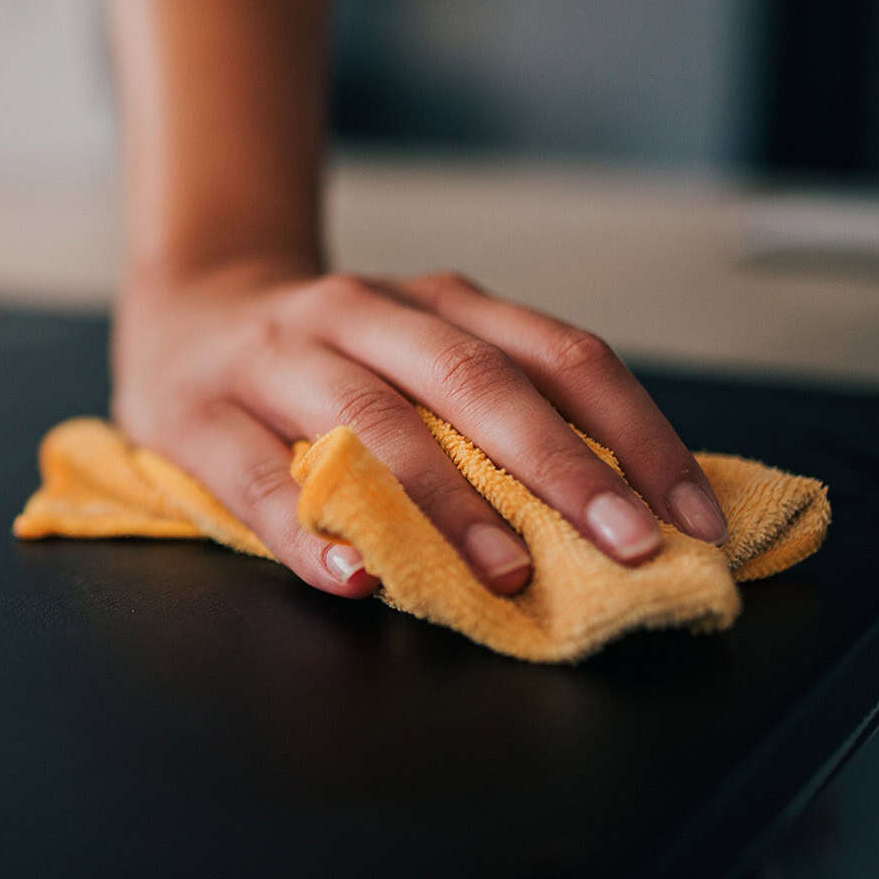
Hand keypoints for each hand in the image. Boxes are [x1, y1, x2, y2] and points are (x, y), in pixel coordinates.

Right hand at [111, 262, 727, 597]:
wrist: (183, 304)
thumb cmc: (326, 354)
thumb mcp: (418, 350)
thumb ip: (498, 407)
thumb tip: (632, 511)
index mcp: (437, 302)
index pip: (561, 356)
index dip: (637, 435)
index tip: (695, 521)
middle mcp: (362, 312)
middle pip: (474, 379)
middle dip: (560, 466)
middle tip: (628, 545)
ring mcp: (277, 356)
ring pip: (372, 420)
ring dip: (448, 502)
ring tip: (507, 573)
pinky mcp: (198, 412)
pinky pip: (256, 477)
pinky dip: (308, 531)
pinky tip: (352, 577)